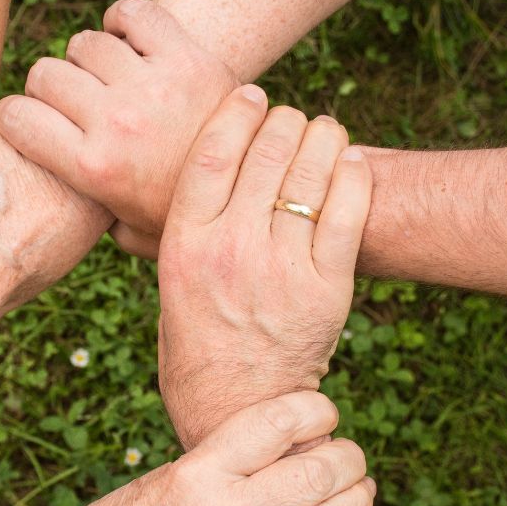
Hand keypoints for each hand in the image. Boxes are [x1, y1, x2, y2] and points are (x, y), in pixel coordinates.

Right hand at [0, 0, 235, 258]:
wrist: (255, 188)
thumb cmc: (182, 214)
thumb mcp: (129, 233)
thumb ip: (89, 220)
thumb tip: (59, 211)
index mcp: (93, 169)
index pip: (15, 117)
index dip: (14, 118)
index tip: (27, 124)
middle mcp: (116, 122)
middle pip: (45, 74)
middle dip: (48, 90)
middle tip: (72, 106)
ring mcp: (152, 86)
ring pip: (85, 44)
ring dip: (88, 60)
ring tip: (107, 81)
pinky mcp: (186, 56)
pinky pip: (132, 14)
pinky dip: (123, 22)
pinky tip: (129, 45)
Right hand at [57, 391, 371, 505]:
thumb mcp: (163, 476)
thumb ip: (219, 461)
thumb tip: (280, 442)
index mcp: (197, 473)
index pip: (276, 424)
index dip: (315, 409)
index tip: (323, 411)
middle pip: (314, 474)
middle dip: (348, 458)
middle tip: (349, 454)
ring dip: (356, 502)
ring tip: (360, 488)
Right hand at [157, 88, 371, 448]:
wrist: (236, 411)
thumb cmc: (194, 349)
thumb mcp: (166, 288)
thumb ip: (167, 237)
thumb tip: (152, 193)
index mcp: (184, 246)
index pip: (213, 151)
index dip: (237, 110)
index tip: (251, 94)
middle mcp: (231, 249)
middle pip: (268, 149)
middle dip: (284, 120)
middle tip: (289, 120)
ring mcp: (282, 268)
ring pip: (312, 171)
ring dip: (323, 137)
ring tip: (323, 134)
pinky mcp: (327, 288)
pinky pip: (350, 209)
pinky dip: (354, 174)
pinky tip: (350, 163)